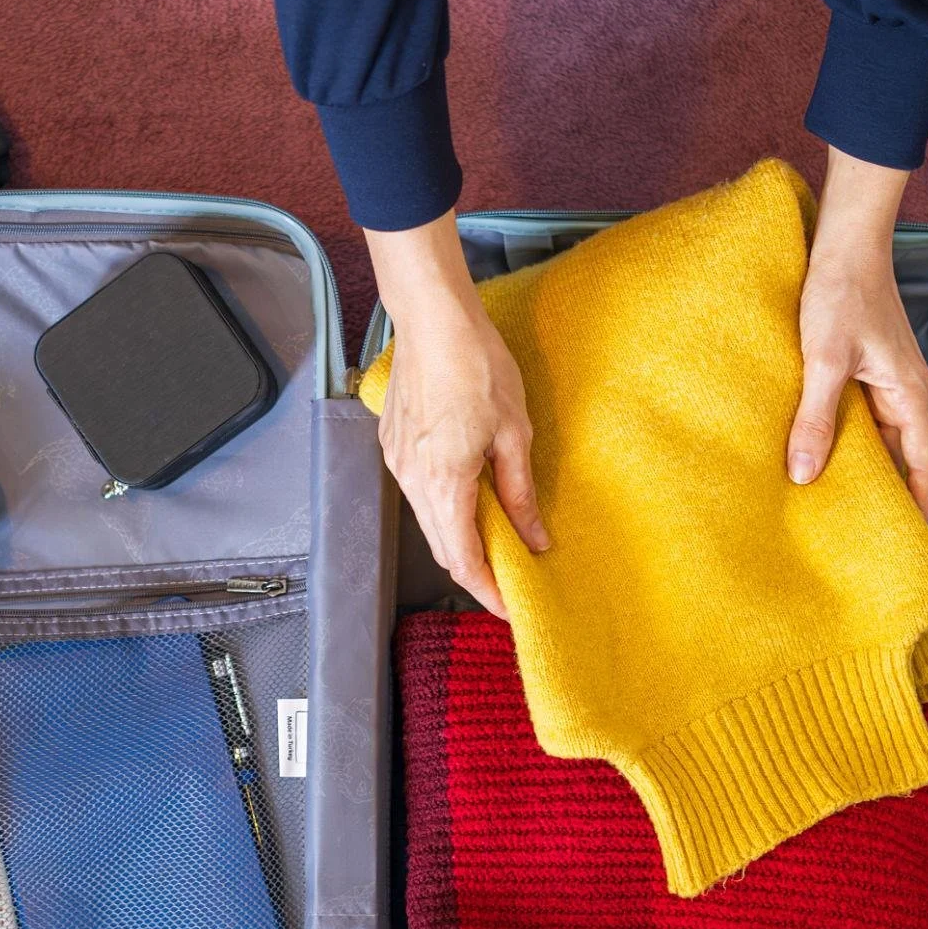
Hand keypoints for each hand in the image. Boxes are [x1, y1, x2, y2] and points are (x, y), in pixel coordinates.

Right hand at [366, 213, 549, 618]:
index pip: (462, 558)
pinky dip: (443, 509)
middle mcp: (412, 480)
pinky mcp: (393, 445)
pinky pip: (417, 493)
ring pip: (428, 521)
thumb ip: (520, 493)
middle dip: (473, 571)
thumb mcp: (515, 433)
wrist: (434, 319)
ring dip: (458, 539)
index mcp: (444, 482)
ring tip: (494, 543)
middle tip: (508, 584)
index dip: (486, 590)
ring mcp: (397, 462)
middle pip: (441, 547)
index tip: (509, 609)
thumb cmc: (478, 366)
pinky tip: (468, 500)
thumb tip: (534, 537)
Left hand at [790, 148, 927, 515]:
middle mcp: (904, 394)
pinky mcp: (861, 369)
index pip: (924, 467)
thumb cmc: (840, 292)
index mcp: (910, 396)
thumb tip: (804, 475)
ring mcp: (883, 381)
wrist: (843, 240)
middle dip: (881, 495)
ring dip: (855, 467)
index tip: (898, 544)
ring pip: (874, 439)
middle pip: (899, 459)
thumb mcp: (824, 359)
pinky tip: (809, 456)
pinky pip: (856, 416)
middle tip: (851, 535)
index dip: (915, 507)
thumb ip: (816, 417)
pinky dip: (839, 439)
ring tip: (825, 505)